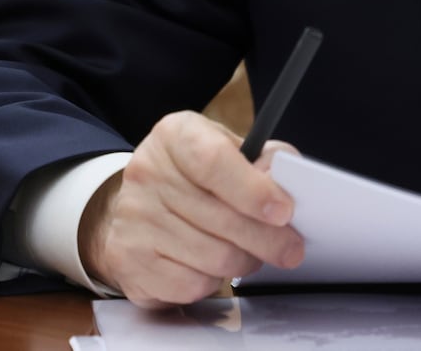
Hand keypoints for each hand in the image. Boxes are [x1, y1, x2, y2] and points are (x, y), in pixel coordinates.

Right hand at [78, 110, 304, 306]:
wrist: (141, 202)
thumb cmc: (197, 174)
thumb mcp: (231, 149)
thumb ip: (265, 162)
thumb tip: (287, 189)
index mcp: (175, 136)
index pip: (214, 162)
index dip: (254, 190)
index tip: (284, 211)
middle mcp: (147, 173)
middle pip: (220, 218)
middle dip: (267, 239)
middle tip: (291, 248)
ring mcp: (134, 218)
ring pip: (212, 257)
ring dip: (244, 261)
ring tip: (251, 253)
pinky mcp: (128, 260)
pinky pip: (190, 284)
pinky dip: (213, 281)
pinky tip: (214, 265)